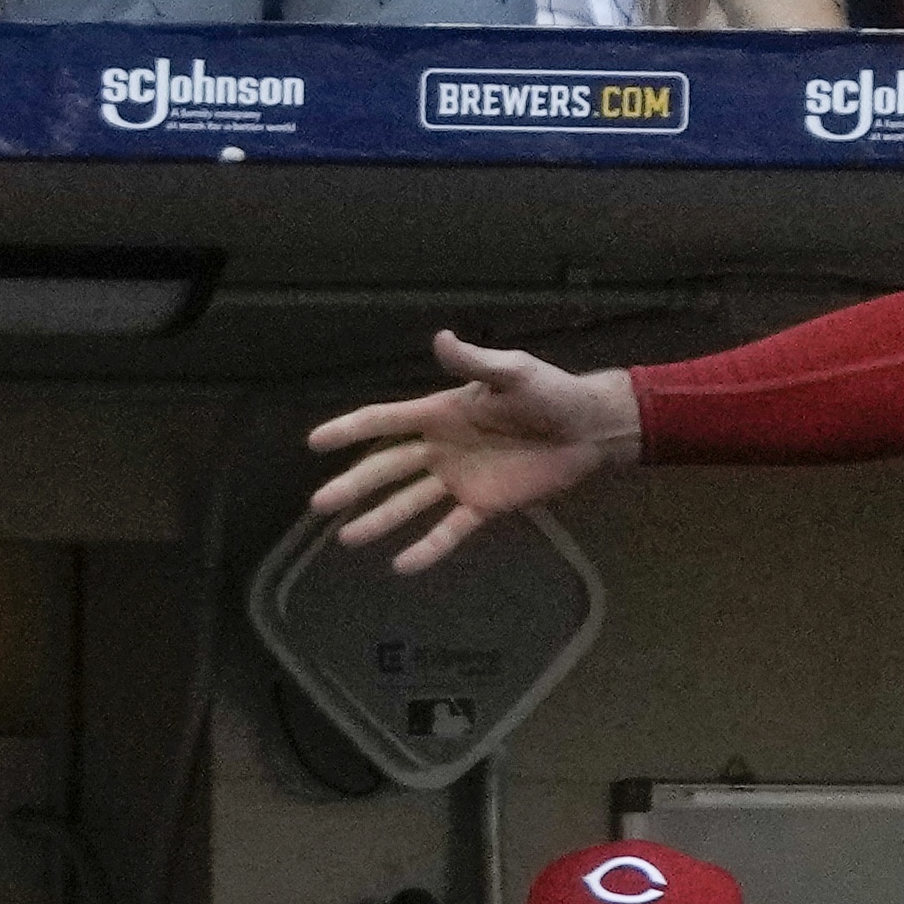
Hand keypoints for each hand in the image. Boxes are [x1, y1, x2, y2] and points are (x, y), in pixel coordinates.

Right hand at [303, 329, 647, 570]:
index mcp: (440, 413)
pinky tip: (401, 565)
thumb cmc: (549, 393)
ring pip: (409, 503)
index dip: (350, 430)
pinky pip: (450, 530)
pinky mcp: (484, 506)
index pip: (385, 422)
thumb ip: (474, 363)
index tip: (315, 442)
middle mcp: (441, 449)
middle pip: (387, 469)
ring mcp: (459, 480)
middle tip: (318, 504)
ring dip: (378, 520)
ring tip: (346, 538)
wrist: (588, 428)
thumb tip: (440, 339)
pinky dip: (427, 548)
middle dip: (352, 485)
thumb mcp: (513, 372)